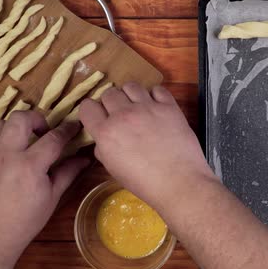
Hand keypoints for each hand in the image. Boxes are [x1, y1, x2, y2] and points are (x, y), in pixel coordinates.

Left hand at [0, 112, 88, 263]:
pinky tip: (10, 156)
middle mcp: (6, 155)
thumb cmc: (26, 220)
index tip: (75, 126)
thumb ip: (67, 172)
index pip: (53, 137)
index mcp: (30, 165)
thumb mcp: (52, 197)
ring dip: (17, 127)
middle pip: (21, 118)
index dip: (68, 129)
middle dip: (37, 119)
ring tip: (26, 141)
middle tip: (45, 132)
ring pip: (1, 124)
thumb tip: (85, 158)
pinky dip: (3, 140)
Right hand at [79, 82, 215, 209]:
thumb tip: (103, 139)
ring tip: (139, 107)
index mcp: (106, 132)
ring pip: (131, 86)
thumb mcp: (114, 169)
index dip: (92, 112)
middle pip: (109, 93)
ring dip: (131, 95)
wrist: (180, 182)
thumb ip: (104, 149)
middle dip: (112, 103)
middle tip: (122, 115)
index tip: (99, 118)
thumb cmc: (145, 183)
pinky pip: (157, 89)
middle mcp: (124, 115)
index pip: (87, 106)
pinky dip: (155, 96)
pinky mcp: (169, 107)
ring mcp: (148, 108)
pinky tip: (157, 107)